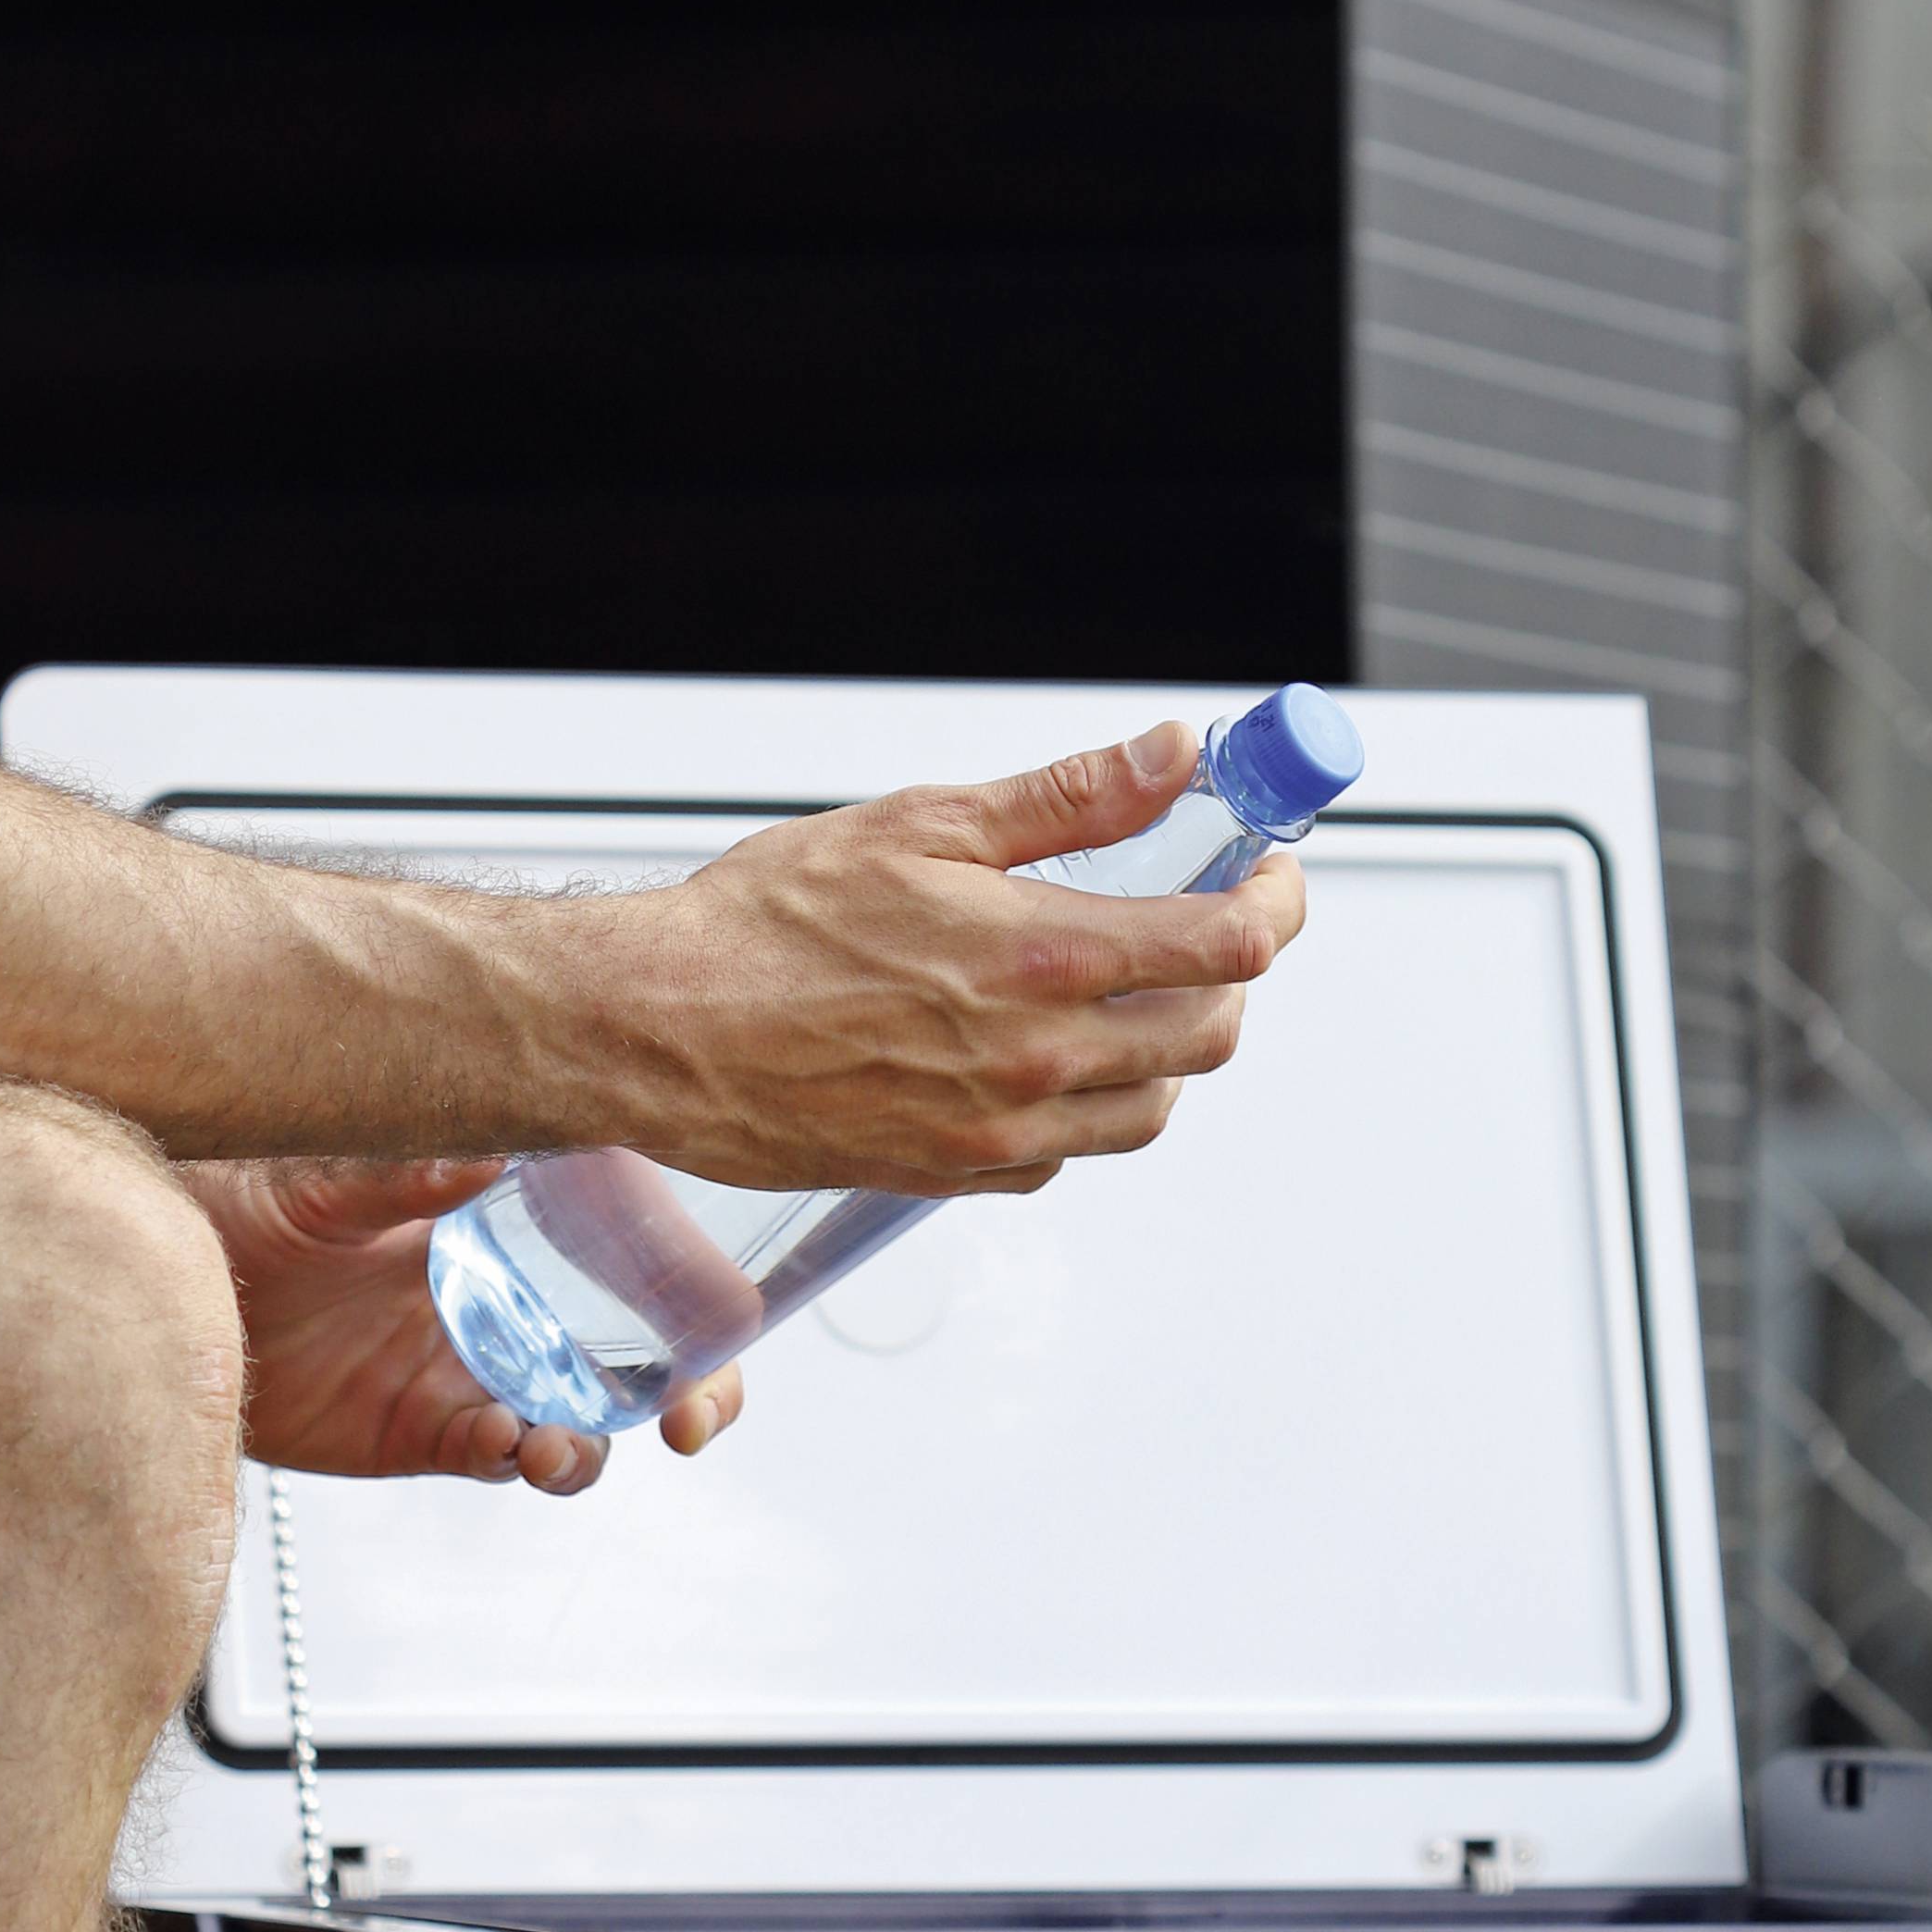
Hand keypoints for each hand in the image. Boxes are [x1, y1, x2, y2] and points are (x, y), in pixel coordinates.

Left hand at [192, 1157, 745, 1495]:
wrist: (161, 1276)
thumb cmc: (245, 1190)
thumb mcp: (331, 1168)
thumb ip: (413, 1167)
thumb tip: (500, 1147)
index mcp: (519, 1213)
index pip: (644, 1249)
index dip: (702, 1296)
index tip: (721, 1334)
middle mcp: (513, 1290)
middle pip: (640, 1351)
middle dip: (685, 1392)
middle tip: (686, 1422)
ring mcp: (474, 1363)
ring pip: (578, 1418)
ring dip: (589, 1440)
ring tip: (555, 1444)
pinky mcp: (424, 1427)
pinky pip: (497, 1453)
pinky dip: (513, 1456)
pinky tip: (496, 1443)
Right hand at [582, 724, 1305, 1191]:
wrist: (659, 1028)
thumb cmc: (764, 924)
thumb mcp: (923, 824)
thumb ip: (1067, 799)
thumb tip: (1171, 757)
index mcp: (1040, 959)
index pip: (1227, 946)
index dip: (1271, 902)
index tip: (1265, 873)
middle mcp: (1035, 1060)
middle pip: (1210, 1033)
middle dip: (1229, 971)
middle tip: (1200, 920)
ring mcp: (999, 1130)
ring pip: (1151, 1107)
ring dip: (1167, 1045)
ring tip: (1128, 986)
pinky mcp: (956, 1174)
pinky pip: (1068, 1150)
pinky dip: (1086, 1102)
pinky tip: (1043, 1049)